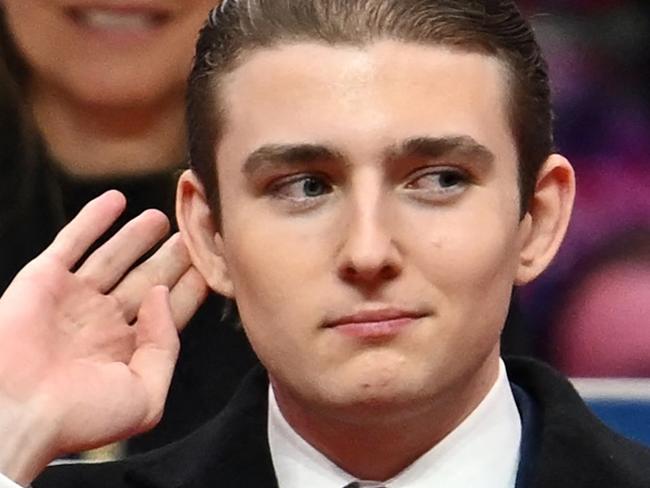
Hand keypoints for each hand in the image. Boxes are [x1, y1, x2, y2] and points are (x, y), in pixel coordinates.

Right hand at [0, 191, 207, 483]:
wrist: (14, 414)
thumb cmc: (80, 417)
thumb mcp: (146, 396)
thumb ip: (166, 347)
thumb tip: (163, 297)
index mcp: (127, 351)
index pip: (169, 312)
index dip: (191, 288)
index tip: (213, 264)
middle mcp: (102, 323)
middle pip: (147, 279)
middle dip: (171, 258)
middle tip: (195, 233)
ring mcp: (73, 299)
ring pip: (114, 257)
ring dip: (137, 235)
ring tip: (164, 217)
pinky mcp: (44, 279)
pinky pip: (73, 241)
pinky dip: (94, 219)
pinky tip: (117, 200)